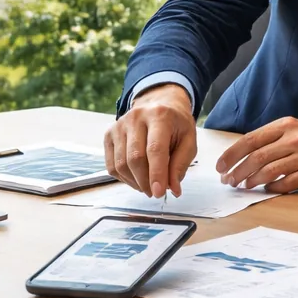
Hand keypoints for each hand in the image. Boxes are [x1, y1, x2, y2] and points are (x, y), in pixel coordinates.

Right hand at [104, 83, 196, 197]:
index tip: (159, 193)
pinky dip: (124, 178)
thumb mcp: (188, 140)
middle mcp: (136, 117)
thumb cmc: (176, 124)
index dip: (157, 174)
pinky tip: (136, 179)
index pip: (155, 149)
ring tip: (148, 186)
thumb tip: (173, 189)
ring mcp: (119, 125)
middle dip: (146, 182)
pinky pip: (112, 165)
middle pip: (135, 158)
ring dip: (135, 182)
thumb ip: (181, 164)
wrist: (159, 103)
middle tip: (156, 193)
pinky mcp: (109, 134)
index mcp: (160, 115)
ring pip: (121, 164)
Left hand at [216, 118, 297, 192]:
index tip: (220, 165)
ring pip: (269, 171)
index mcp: (286, 125)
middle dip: (238, 170)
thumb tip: (242, 155)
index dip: (232, 154)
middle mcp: (294, 139)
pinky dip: (272, 187)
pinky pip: (286, 183)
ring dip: (251, 181)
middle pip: (257, 157)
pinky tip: (266, 189)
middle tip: (228, 180)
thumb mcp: (294, 130)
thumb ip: (271, 139)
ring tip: (243, 186)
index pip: (251, 140)